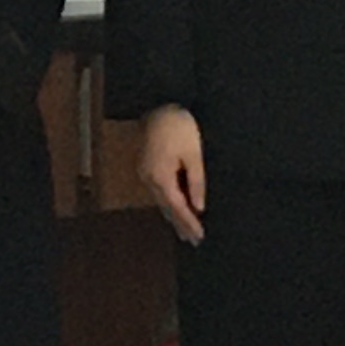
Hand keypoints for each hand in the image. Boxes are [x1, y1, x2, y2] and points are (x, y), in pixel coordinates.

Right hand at [141, 105, 206, 243]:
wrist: (158, 104)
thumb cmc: (179, 126)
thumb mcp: (194, 154)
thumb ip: (196, 182)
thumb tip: (199, 206)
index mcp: (161, 176)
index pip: (177, 207)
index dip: (189, 222)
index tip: (199, 236)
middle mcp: (149, 177)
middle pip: (166, 207)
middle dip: (180, 224)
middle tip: (193, 241)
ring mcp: (145, 172)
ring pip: (161, 200)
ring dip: (173, 216)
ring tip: (184, 231)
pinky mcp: (146, 166)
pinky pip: (158, 191)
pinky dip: (168, 203)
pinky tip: (174, 208)